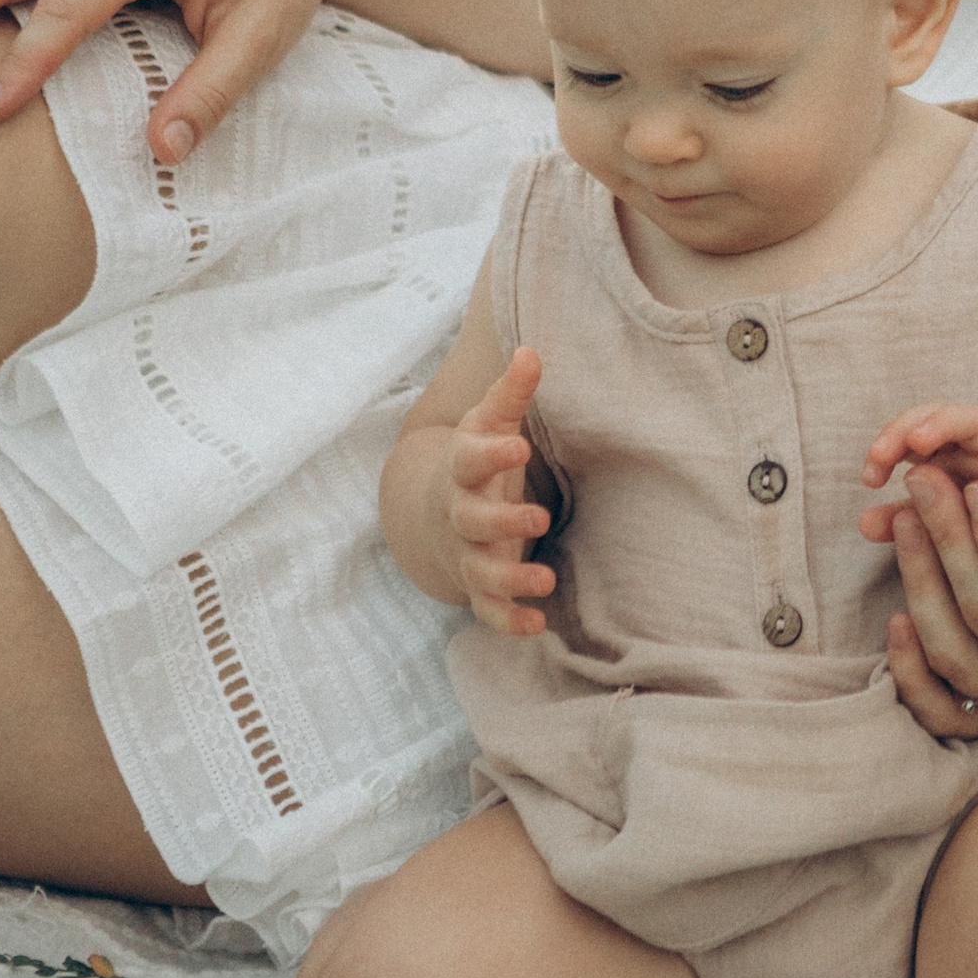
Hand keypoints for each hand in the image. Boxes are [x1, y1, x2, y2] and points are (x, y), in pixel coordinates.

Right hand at [445, 345, 555, 634]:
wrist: (432, 511)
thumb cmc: (476, 461)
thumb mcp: (489, 424)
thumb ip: (510, 393)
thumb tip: (532, 351)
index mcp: (462, 470)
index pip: (469, 460)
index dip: (491, 454)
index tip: (519, 445)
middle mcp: (459, 515)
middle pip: (472, 522)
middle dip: (502, 523)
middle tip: (538, 519)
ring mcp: (466, 554)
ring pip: (480, 572)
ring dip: (510, 580)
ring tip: (546, 580)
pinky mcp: (479, 586)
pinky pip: (488, 610)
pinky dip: (509, 621)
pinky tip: (538, 626)